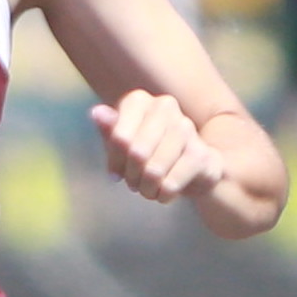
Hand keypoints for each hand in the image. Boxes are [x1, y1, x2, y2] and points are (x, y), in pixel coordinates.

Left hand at [93, 94, 224, 204]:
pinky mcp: (200, 153)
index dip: (115, 162)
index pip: (119, 138)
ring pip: (154, 170)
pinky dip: (163, 195)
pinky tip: (164, 193)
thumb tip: (96, 112)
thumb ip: (109, 130)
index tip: (116, 173)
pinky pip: (171, 183)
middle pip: (136, 153)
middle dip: (131, 176)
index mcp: (139, 101)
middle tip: (133, 184)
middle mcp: (165, 106)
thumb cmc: (148, 153)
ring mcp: (186, 127)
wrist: (192, 167)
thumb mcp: (123, 144)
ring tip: (148, 190)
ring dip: (147, 188)